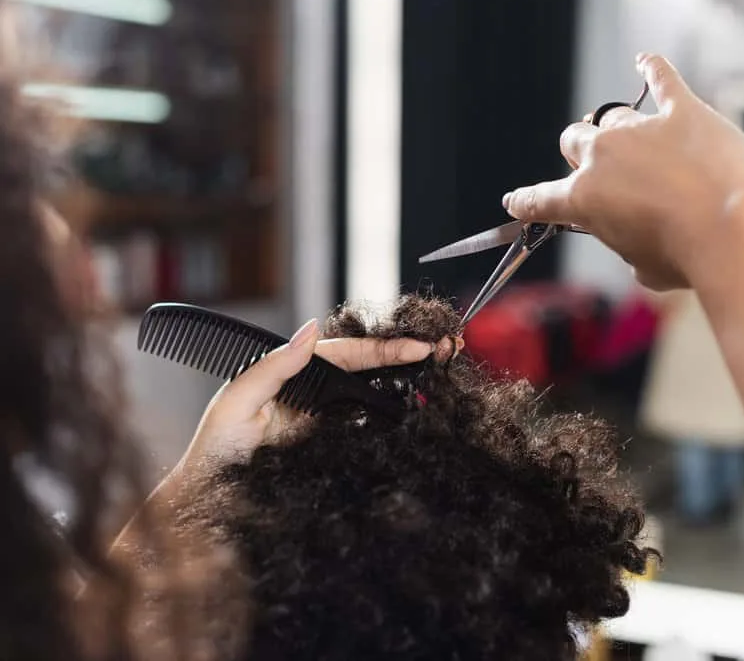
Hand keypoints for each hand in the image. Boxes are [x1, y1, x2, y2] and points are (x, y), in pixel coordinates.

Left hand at [183, 319, 436, 465]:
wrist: (208, 505)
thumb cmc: (214, 452)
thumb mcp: (237, 402)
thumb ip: (273, 366)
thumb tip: (310, 329)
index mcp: (293, 376)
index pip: (346, 353)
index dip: (383, 348)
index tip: (417, 347)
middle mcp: (313, 395)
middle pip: (366, 370)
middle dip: (405, 359)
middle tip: (444, 350)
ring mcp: (325, 424)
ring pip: (372, 398)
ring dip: (407, 387)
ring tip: (442, 377)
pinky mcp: (333, 451)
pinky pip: (367, 433)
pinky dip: (395, 424)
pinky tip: (419, 419)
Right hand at [502, 53, 743, 289]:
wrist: (734, 233)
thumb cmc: (690, 258)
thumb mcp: (642, 266)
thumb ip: (626, 241)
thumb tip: (639, 230)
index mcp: (583, 199)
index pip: (540, 198)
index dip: (527, 202)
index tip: (517, 202)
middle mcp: (603, 156)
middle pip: (575, 141)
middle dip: (581, 155)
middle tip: (602, 171)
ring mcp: (641, 129)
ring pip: (612, 116)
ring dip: (618, 129)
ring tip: (637, 143)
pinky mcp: (683, 111)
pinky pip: (660, 77)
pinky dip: (651, 68)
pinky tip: (646, 62)